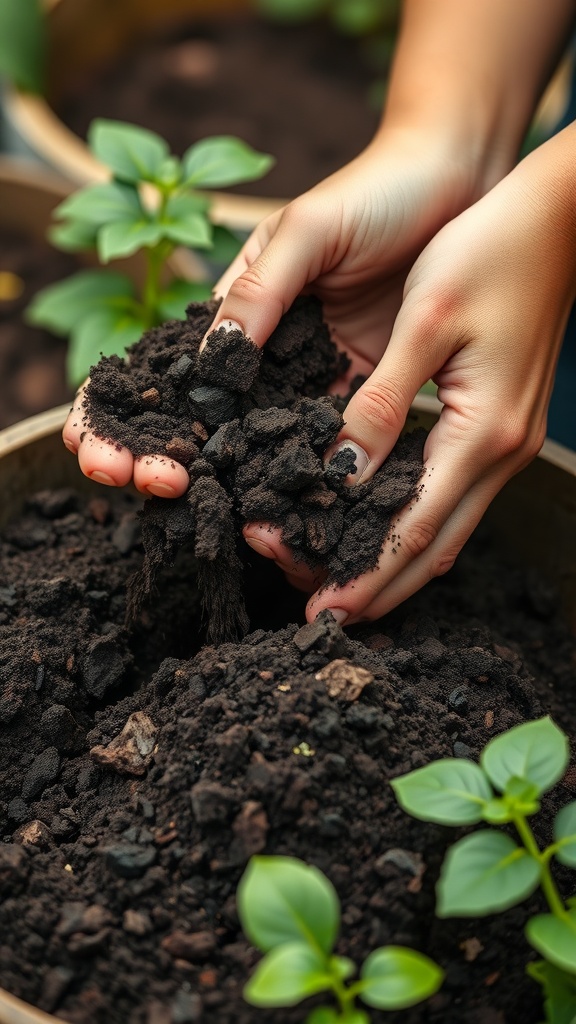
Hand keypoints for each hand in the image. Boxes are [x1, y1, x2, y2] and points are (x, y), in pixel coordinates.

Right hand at [62, 130, 476, 496]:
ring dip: (227, 484)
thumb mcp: (304, 233)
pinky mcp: (357, 398)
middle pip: (193, 425)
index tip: (100, 454)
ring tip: (205, 507)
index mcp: (228, 315)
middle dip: (157, 462)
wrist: (452, 193)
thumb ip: (259, 293)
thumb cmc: (370, 196)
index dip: (112, 418)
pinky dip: (308, 479)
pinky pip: (328, 447)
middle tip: (156, 486)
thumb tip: (214, 362)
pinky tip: (292, 507)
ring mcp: (306, 384)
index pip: (155, 376)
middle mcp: (259, 359)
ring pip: (255, 448)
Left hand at [282, 134, 575, 624]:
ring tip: (338, 586)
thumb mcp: (426, 322)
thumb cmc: (488, 252)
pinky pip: (451, 498)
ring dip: (392, 564)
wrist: (556, 218)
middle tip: (320, 617)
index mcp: (481, 432)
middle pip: (432, 548)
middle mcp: (500, 451)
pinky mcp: (498, 427)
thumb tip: (338, 472)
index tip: (321, 614)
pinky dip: (411, 526)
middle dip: (375, 588)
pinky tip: (376, 529)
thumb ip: (380, 403)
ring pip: (444, 530)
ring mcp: (506, 443)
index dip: (365, 576)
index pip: (414, 531)